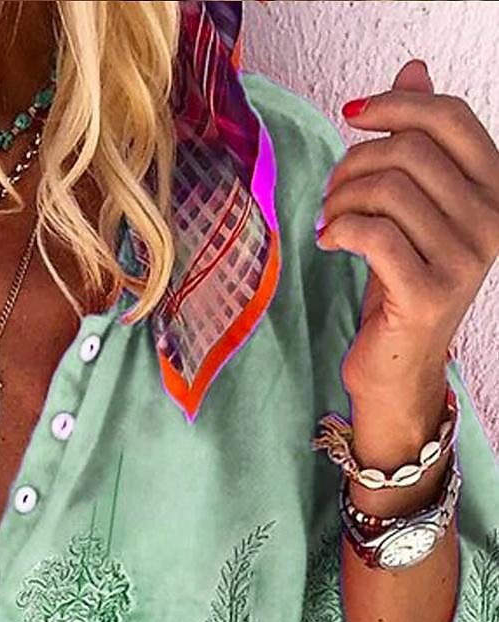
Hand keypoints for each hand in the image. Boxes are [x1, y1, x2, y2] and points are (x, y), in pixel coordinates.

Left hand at [317, 58, 498, 402]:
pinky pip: (373, 234)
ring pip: (388, 190)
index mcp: (495, 189)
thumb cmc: (402, 282)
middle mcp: (491, 221)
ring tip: (329, 220)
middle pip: (410, 151)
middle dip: (355, 162)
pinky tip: (327, 240)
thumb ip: (420, 141)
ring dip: (342, 199)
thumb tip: (413, 70)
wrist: (397, 363)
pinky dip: (339, 229)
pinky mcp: (429, 293)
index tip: (351, 114)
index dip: (395, 104)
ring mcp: (465, 259)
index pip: (449, 117)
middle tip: (332, 191)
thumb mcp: (414, 205)